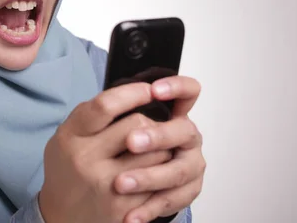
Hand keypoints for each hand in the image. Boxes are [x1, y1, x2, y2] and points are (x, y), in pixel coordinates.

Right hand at [38, 83, 172, 222]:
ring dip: (160, 147)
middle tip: (149, 126)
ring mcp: (107, 185)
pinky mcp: (125, 206)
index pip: (105, 105)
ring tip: (152, 149)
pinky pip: (158, 181)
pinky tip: (152, 172)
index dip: (132, 93)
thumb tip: (128, 93)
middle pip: (137, 125)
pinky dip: (161, 173)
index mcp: (70, 136)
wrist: (62, 217)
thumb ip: (90, 116)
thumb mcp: (65, 137)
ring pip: (156, 152)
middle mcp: (86, 159)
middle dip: (150, 122)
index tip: (147, 89)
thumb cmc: (67, 170)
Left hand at [114, 76, 205, 222]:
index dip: (177, 88)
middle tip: (131, 142)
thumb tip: (107, 101)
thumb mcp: (114, 123)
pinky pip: (171, 201)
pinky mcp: (186, 191)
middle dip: (157, 136)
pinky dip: (148, 209)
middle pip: (182, 131)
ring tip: (120, 183)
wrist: (126, 180)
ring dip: (148, 177)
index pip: (187, 92)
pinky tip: (129, 215)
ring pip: (177, 170)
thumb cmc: (121, 146)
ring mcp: (189, 164)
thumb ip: (119, 110)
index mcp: (172, 113)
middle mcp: (185, 136)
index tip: (154, 91)